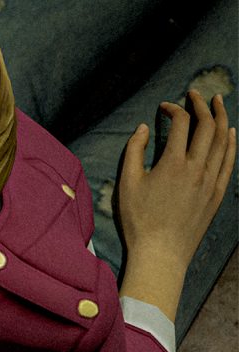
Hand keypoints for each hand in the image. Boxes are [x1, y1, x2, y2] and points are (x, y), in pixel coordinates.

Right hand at [117, 89, 235, 315]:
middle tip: (196, 93)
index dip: (174, 109)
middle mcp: (197, 168)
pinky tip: (230, 132)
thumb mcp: (127, 184)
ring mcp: (211, 180)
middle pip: (207, 126)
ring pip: (223, 140)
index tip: (165, 107)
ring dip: (222, 117)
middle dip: (202, 105)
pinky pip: (229, 160)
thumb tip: (141, 127)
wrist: (161, 253)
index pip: (181, 123)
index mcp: (173, 163)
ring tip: (218, 103)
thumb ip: (133, 151)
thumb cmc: (139, 220)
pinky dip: (231, 142)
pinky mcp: (217, 193)